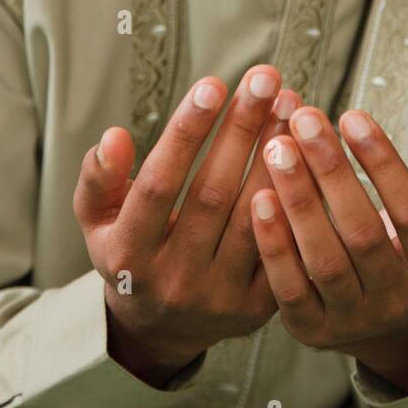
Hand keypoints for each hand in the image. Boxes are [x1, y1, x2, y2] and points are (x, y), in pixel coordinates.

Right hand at [73, 66, 300, 382]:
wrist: (162, 329)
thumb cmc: (129, 253)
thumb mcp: (96, 220)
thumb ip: (97, 177)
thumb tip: (114, 137)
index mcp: (129, 255)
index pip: (159, 184)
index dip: (186, 133)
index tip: (213, 83)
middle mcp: (174, 279)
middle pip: (213, 193)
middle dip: (242, 129)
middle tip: (266, 78)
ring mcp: (218, 296)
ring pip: (254, 216)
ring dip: (277, 155)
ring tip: (293, 105)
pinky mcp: (257, 308)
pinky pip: (284, 246)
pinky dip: (298, 198)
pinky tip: (310, 154)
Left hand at [249, 105, 407, 391]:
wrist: (387, 326)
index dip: (383, 164)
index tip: (352, 116)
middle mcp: (397, 300)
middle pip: (362, 233)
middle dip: (331, 171)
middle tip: (305, 120)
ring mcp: (353, 319)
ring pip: (324, 259)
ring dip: (298, 200)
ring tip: (277, 148)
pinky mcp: (311, 329)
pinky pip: (289, 287)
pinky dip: (273, 242)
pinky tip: (259, 198)